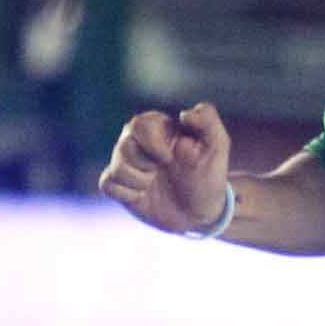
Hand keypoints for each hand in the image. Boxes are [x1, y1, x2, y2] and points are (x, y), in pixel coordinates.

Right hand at [99, 103, 230, 234]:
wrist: (201, 211)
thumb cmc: (208, 174)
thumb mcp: (217, 144)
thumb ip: (207, 119)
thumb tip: (184, 114)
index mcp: (157, 126)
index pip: (139, 125)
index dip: (153, 144)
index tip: (170, 159)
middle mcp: (136, 141)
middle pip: (124, 147)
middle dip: (146, 165)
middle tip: (164, 170)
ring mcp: (125, 163)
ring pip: (116, 168)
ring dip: (140, 182)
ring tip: (155, 183)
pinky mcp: (118, 185)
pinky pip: (107, 184)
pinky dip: (127, 194)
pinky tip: (143, 195)